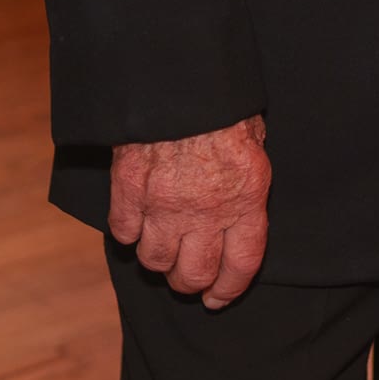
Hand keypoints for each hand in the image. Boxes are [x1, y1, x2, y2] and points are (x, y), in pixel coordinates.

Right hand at [108, 115, 270, 309]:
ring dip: (158, 261)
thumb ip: (248, 180)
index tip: (218, 298)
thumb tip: (242, 203)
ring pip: (155, 261)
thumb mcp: (255, 139)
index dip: (229, 289)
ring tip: (163, 250)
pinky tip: (136, 223)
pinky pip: (123, 233)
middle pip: (194, 274)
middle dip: (191, 283)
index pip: (241, 266)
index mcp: (244, 198)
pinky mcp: (129, 191)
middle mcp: (205, 211)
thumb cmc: (222, 105)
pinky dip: (128, 234)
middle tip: (188, 278)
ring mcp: (163, 204)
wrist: (179, 81)